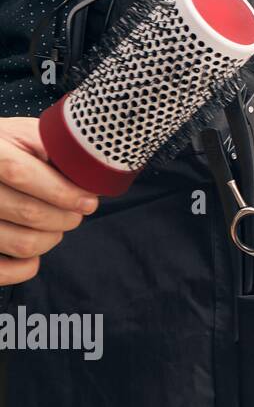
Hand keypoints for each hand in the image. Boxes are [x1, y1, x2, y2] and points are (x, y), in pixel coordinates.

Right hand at [0, 117, 97, 284]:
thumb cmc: (6, 148)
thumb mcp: (26, 135)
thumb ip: (55, 150)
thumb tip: (92, 177)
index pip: (20, 173)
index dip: (61, 191)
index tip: (89, 201)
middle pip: (28, 212)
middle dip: (66, 217)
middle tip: (77, 211)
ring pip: (21, 243)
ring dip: (52, 238)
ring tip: (57, 224)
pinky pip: (2, 271)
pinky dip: (25, 267)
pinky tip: (34, 250)